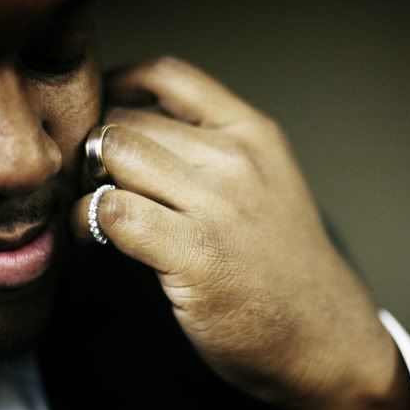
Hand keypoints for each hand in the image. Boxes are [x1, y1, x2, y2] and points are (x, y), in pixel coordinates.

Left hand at [72, 57, 409, 409]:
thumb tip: (131, 127)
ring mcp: (217, 205)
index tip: (103, 116)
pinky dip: (86, 219)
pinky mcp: (195, 254)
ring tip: (93, 206)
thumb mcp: (267, 182)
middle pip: (128, 118)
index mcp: (253, 134)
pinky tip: (95, 235)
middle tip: (89, 178)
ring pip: (113, 154)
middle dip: (94, 145)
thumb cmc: (283, 263)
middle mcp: (236, 159)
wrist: (323, 335)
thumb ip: (212, 148)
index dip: (120, 86)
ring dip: (85, 179)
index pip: (168, 75)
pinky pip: (112, 210)